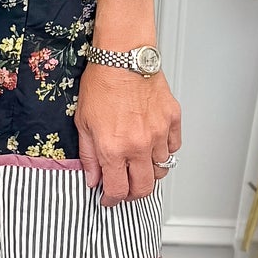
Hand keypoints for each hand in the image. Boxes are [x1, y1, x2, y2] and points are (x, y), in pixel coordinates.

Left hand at [76, 62, 180, 205]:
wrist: (123, 57)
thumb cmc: (101, 84)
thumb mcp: (83, 122)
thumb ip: (89, 156)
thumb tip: (93, 179)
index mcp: (113, 148)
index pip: (117, 190)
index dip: (112, 199)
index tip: (108, 198)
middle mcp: (138, 145)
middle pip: (143, 188)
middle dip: (133, 194)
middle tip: (125, 189)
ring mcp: (159, 133)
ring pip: (161, 168)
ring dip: (149, 171)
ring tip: (138, 162)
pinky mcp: (172, 120)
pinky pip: (174, 147)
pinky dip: (165, 151)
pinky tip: (153, 144)